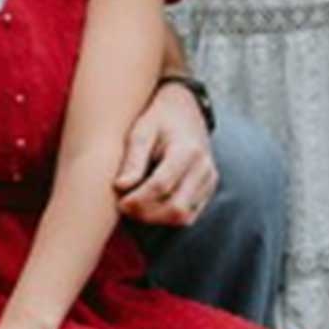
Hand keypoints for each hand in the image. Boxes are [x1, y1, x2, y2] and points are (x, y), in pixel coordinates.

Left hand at [114, 82, 218, 227]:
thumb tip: (121, 186)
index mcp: (188, 150)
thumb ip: (133, 159)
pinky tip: (149, 206)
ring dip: (157, 218)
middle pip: (176, 208)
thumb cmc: (158, 119)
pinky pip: (189, 215)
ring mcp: (209, 181)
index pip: (162, 185)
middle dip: (147, 214)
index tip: (120, 202)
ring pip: (184, 217)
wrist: (185, 110)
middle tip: (125, 207)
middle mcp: (204, 168)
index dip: (138, 200)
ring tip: (135, 208)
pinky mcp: (208, 190)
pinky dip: (168, 217)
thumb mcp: (141, 131)